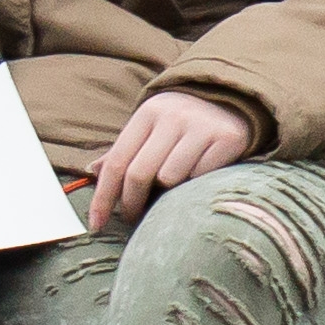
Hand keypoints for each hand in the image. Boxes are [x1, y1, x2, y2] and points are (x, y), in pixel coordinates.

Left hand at [87, 86, 253, 229]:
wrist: (232, 100)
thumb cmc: (182, 123)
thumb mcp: (151, 127)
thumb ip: (124, 150)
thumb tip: (93, 171)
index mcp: (149, 113)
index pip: (118, 161)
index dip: (103, 197)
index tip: (96, 224)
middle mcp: (174, 116)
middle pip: (140, 174)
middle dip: (131, 203)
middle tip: (133, 217)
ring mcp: (202, 126)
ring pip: (170, 178)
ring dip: (169, 190)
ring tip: (175, 184)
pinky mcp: (227, 138)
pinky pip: (200, 177)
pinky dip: (196, 182)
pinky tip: (200, 174)